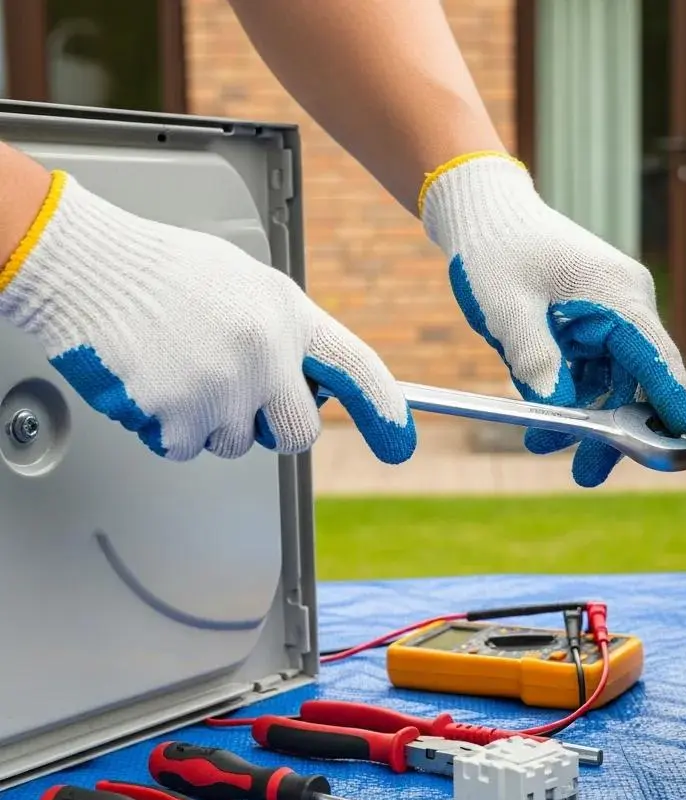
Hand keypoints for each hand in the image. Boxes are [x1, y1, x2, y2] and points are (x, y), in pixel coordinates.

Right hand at [0, 171, 415, 462]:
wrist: (87, 266)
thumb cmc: (165, 273)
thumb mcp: (249, 287)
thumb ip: (287, 335)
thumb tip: (312, 379)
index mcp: (287, 317)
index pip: (356, 367)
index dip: (385, 409)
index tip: (399, 441)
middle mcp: (264, 357)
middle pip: (298, 435)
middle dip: (273, 427)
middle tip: (237, 397)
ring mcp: (222, 392)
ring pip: (235, 444)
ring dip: (211, 422)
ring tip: (179, 368)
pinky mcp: (176, 420)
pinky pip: (185, 448)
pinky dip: (168, 427)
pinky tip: (154, 381)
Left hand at [421, 153, 685, 486]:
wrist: (483, 215)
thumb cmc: (498, 245)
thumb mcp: (509, 310)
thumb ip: (537, 361)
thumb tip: (559, 410)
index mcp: (617, 296)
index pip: (657, 360)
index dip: (675, 406)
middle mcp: (622, 307)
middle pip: (635, 383)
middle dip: (611, 430)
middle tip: (587, 471)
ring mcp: (607, 317)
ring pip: (610, 385)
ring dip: (583, 420)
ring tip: (545, 446)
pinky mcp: (588, 326)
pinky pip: (589, 374)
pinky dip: (568, 399)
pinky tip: (543, 420)